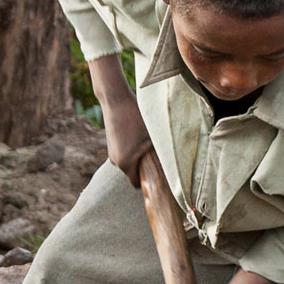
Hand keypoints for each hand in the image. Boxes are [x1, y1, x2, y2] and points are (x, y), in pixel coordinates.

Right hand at [88, 54, 151, 185]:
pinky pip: (124, 153)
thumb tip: (173, 167)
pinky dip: (131, 148)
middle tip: (153, 155)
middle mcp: (116, 161)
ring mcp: (111, 153)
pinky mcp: (110, 144)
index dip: (147, 181)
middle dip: (143, 167)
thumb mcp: (152, 138)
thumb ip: (159, 154)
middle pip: (133, 172)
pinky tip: (136, 136)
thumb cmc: (136, 118)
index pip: (137, 184)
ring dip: (137, 156)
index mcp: (126, 163)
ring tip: (144, 142)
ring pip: (129, 162)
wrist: (115, 100)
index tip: (156, 175)